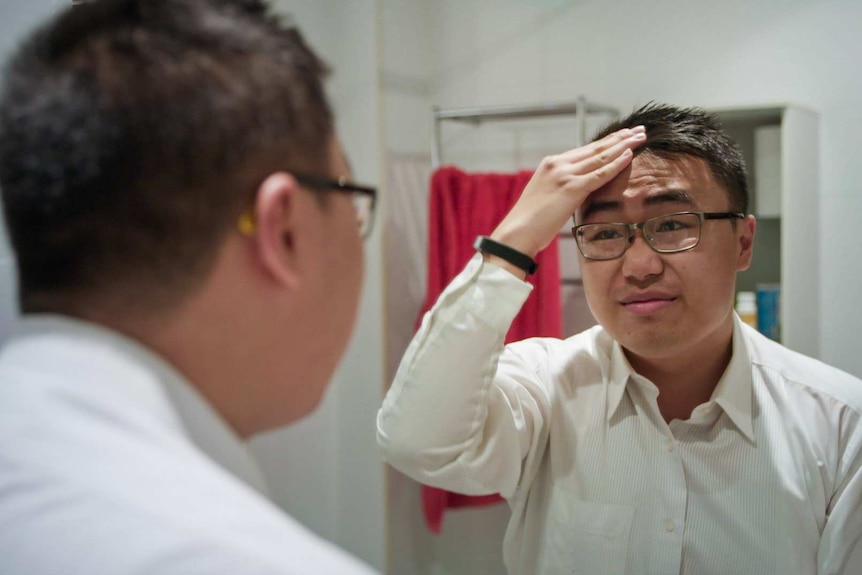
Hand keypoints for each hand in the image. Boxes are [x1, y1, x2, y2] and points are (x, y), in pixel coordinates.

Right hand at [489, 127, 645, 259]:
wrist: (517, 232)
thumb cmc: (530, 221)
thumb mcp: (546, 196)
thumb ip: (563, 187)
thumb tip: (580, 190)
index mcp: (551, 164)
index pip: (585, 149)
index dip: (606, 141)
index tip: (623, 135)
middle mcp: (558, 164)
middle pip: (595, 147)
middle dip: (620, 138)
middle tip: (638, 130)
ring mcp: (565, 174)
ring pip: (600, 156)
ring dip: (623, 145)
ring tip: (641, 136)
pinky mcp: (571, 188)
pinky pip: (600, 173)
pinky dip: (616, 163)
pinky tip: (630, 155)